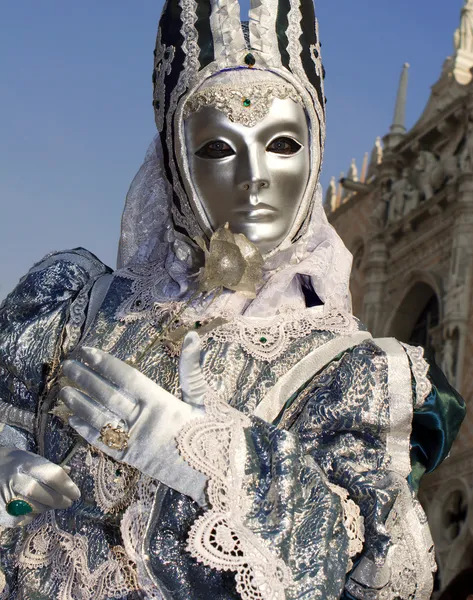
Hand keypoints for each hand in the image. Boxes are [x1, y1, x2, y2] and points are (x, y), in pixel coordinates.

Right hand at [0, 447, 80, 527]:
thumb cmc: (14, 463)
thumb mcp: (30, 458)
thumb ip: (49, 467)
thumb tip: (70, 472)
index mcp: (26, 464)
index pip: (53, 475)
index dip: (67, 486)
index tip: (76, 493)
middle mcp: (15, 480)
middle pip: (43, 494)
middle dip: (59, 500)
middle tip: (68, 503)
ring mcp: (5, 497)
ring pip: (34, 508)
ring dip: (47, 508)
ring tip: (51, 503)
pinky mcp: (1, 512)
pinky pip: (23, 518)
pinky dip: (32, 515)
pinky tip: (33, 508)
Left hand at [59, 332, 207, 503]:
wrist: (218, 480)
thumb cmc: (217, 436)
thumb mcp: (207, 399)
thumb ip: (192, 369)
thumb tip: (192, 335)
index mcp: (163, 404)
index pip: (127, 378)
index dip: (105, 363)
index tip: (87, 351)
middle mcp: (145, 423)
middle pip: (108, 396)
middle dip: (85, 379)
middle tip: (67, 365)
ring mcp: (136, 443)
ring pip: (101, 420)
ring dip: (80, 405)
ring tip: (63, 390)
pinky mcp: (133, 461)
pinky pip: (105, 444)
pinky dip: (87, 433)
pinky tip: (72, 421)